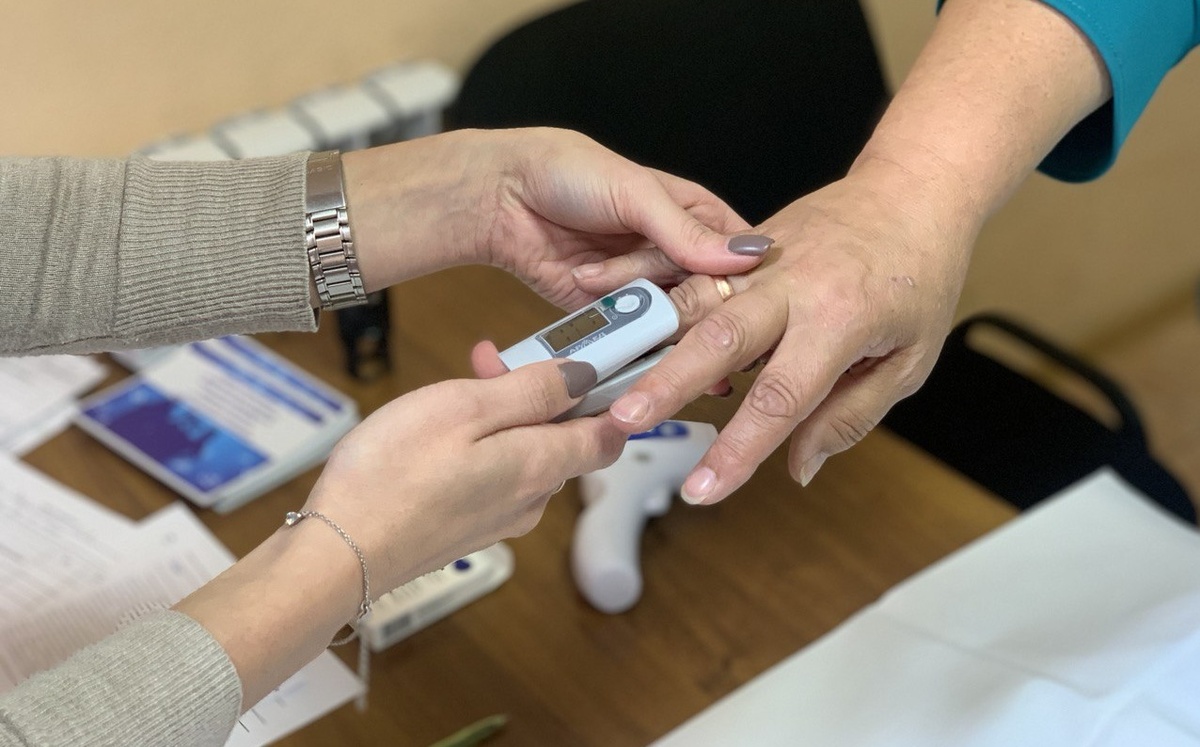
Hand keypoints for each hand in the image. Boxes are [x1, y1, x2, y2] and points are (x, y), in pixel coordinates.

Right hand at [304, 358, 624, 589]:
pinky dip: (479, 445)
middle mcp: (532, 499)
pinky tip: (438, 432)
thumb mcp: (465, 407)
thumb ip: (533, 391)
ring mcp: (501, 518)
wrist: (339, 553)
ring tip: (453, 388)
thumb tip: (585, 377)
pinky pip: (494, 476)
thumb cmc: (392, 475)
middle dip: (536, 394)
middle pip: (563, 438)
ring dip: (501, 416)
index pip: (609, 433)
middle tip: (488, 362)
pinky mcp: (469, 528)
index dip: (604, 393)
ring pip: (524, 454)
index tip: (579, 360)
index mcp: (541, 465)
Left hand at [343, 127, 763, 310]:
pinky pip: (634, 333)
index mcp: (695, 216)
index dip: (738, 278)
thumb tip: (746, 255)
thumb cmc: (567, 173)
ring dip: (642, 307)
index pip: (738, 256)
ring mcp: (645, 286)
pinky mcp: (613, 312)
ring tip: (602, 280)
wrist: (501, 199)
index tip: (722, 288)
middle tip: (650, 284)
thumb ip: (685, 230)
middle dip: (682, 297)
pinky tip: (608, 313)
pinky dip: (623, 329)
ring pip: (671, 317)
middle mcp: (676, 254)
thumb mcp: (633, 191)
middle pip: (707, 295)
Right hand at [571, 155, 982, 503]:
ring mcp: (765, 259)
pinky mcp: (748, 246)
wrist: (914, 189)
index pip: (782, 397)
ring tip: (611, 376)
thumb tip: (799, 467)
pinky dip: (662, 307)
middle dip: (666, 383)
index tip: (704, 489)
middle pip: (719, 338)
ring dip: (651, 341)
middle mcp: (795, 283)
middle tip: (623, 419)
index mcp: (842, 317)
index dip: (739, 450)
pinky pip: (699, 278)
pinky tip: (630, 334)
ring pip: (694, 300)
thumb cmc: (921, 274)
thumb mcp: (909, 360)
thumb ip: (848, 416)